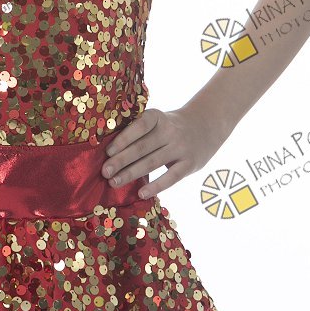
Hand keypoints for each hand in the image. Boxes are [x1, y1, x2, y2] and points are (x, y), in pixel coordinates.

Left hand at [101, 105, 229, 199]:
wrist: (205, 126)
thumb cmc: (169, 127)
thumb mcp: (158, 121)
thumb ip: (140, 132)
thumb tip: (111, 153)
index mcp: (158, 117)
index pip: (139, 126)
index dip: (123, 139)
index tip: (107, 152)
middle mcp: (170, 131)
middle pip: (142, 147)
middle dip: (121, 160)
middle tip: (105, 172)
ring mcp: (181, 147)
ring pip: (152, 162)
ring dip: (131, 174)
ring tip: (114, 182)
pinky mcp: (189, 164)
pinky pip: (171, 177)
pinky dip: (155, 186)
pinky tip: (141, 193)